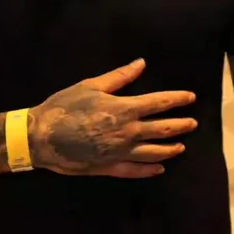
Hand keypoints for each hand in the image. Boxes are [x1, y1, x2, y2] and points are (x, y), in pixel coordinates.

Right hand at [28, 59, 197, 178]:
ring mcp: (121, 152)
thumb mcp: (91, 86)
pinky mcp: (110, 167)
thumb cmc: (64, 107)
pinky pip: (135, 171)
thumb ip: (120, 76)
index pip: (161, 103)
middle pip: (164, 129)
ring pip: (154, 152)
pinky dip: (150, 170)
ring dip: (171, 149)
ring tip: (181, 146)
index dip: (179, 99)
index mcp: (125, 109)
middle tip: (193, 124)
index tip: (191, 97)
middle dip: (182, 125)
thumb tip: (142, 63)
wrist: (40, 137)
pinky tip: (160, 169)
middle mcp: (129, 132)